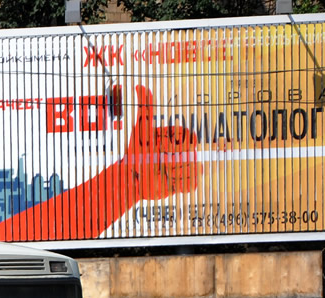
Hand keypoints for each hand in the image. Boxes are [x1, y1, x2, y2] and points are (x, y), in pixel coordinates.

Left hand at [124, 85, 199, 199]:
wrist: (130, 180)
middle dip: (177, 159)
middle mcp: (183, 153)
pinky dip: (183, 185)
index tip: (163, 145)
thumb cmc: (134, 153)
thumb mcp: (140, 130)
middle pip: (192, 154)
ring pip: (193, 170)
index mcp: (177, 139)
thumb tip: (140, 85)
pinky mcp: (183, 185)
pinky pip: (192, 184)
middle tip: (161, 161)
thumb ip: (145, 109)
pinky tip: (169, 183)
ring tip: (163, 173)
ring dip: (179, 172)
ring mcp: (184, 168)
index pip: (189, 136)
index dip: (178, 141)